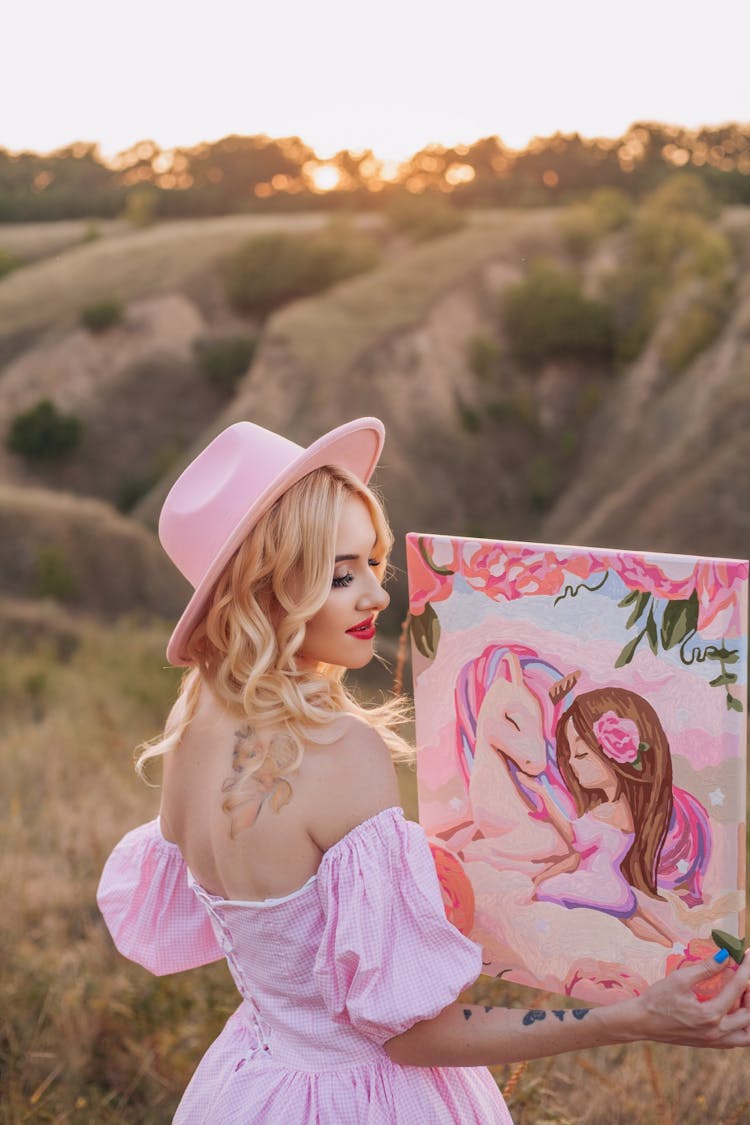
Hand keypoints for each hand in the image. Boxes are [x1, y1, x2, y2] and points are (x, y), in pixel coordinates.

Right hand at [632, 951, 749, 1048]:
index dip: (746, 969)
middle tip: (745, 976)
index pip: (738, 988)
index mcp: (710, 1014)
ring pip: (747, 1035)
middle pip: (749, 1015)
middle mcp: (716, 1031)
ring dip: (749, 1015)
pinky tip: (732, 1010)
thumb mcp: (679, 979)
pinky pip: (735, 1040)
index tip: (748, 955)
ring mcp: (714, 1041)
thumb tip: (726, 955)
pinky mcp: (709, 1044)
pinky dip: (741, 1026)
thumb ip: (705, 968)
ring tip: (743, 996)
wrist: (641, 1022)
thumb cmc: (657, 999)